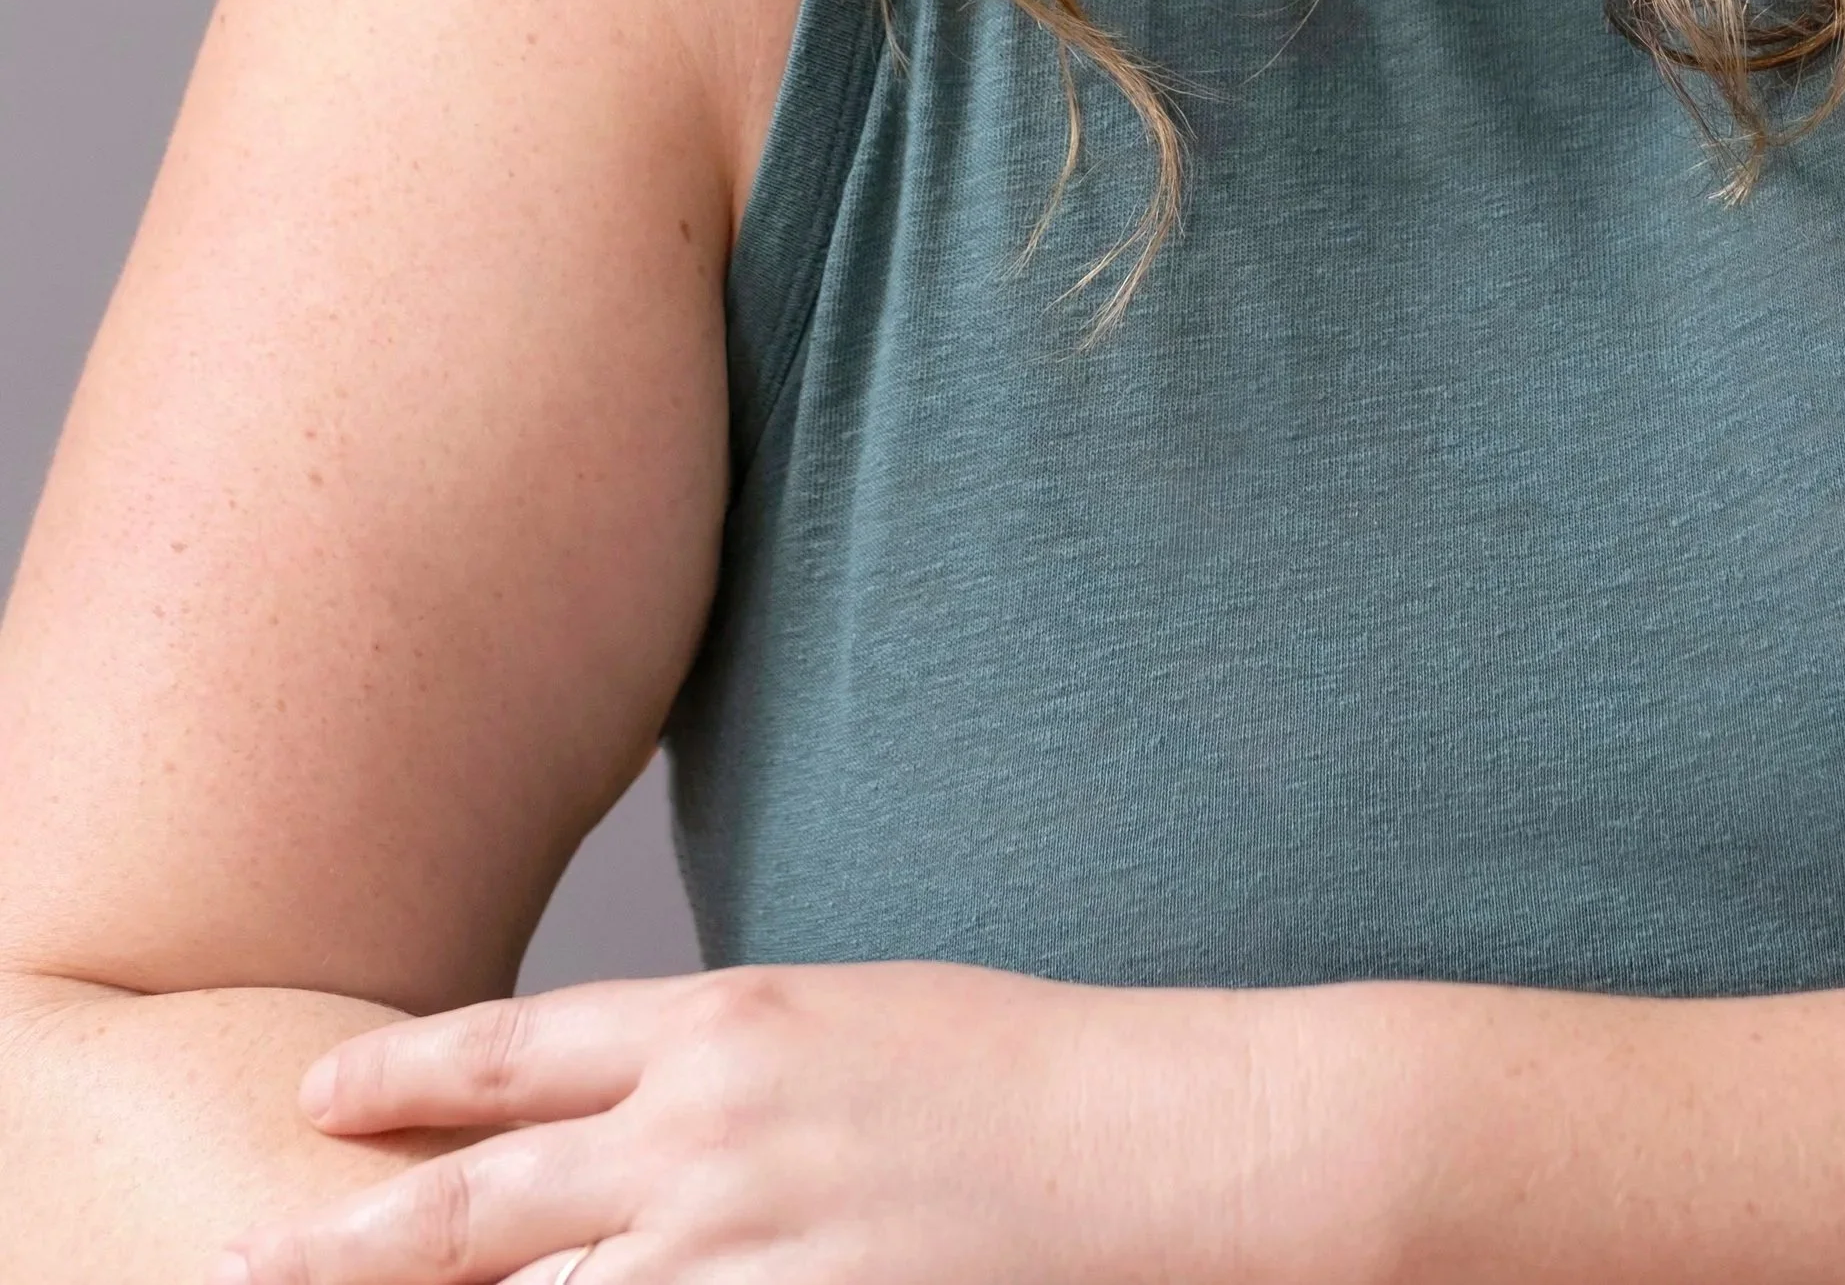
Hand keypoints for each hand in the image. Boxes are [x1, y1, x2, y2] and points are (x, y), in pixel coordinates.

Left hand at [209, 958, 1366, 1284]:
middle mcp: (714, 1128)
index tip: (320, 1097)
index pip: (522, 1048)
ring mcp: (751, 1243)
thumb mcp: (862, 1022)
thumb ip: (742, 1062)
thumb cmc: (1029, 1071)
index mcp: (735, 1021)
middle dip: (355, 1235)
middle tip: (245, 1258)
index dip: (410, 1076)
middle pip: (490, 1197)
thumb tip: (654, 1102)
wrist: (1163, 1139)